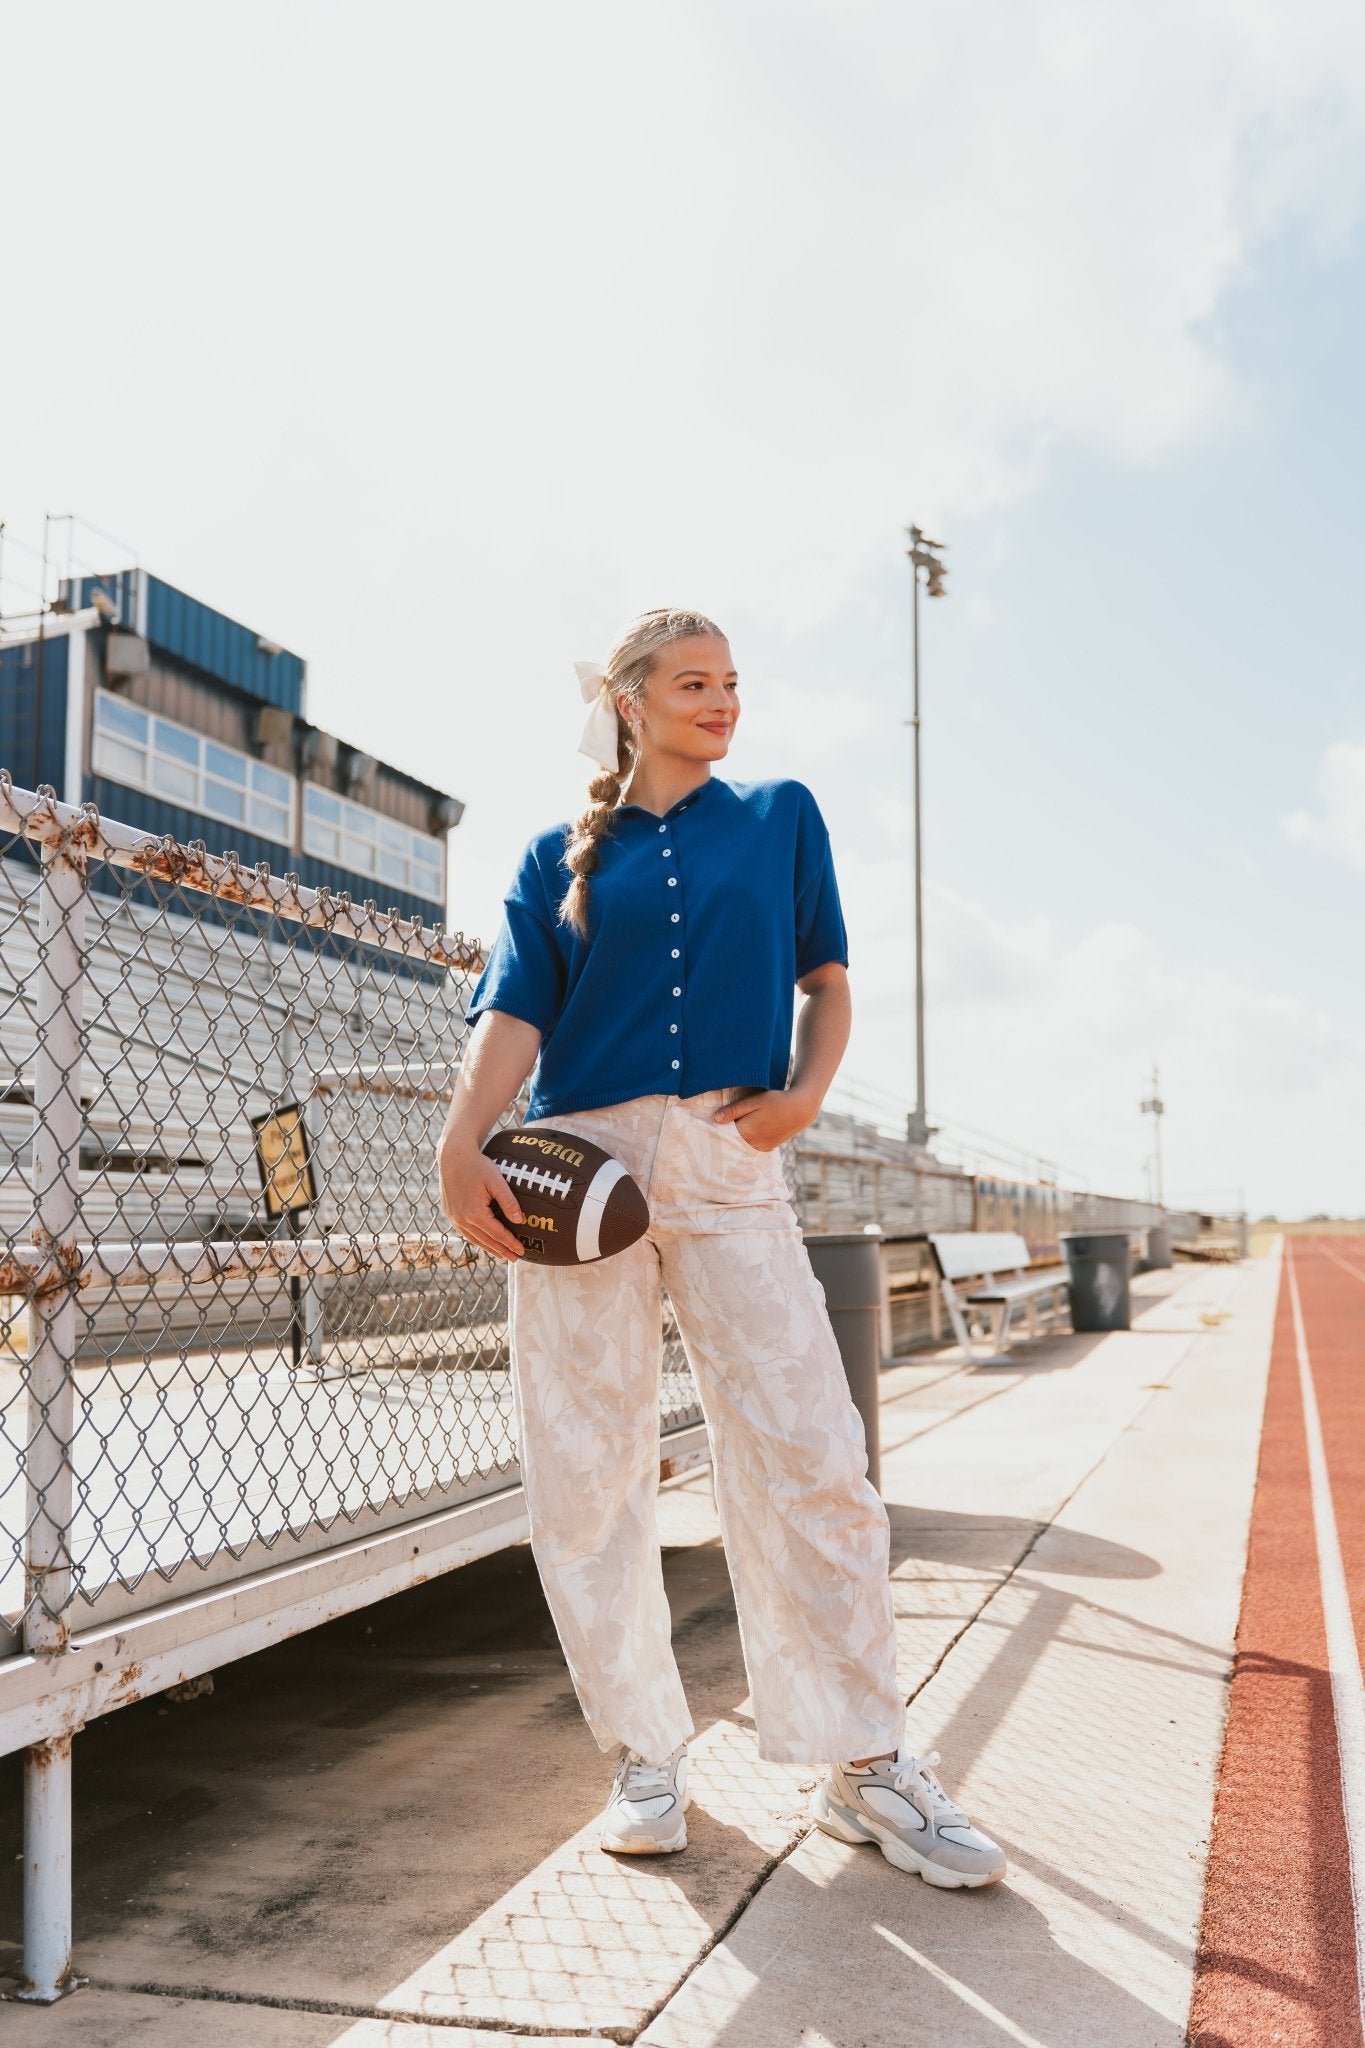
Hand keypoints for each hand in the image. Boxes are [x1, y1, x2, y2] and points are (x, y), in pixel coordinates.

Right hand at [437, 1133, 527, 1261]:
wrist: (453, 1155)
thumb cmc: (478, 1166)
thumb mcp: (497, 1181)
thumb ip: (509, 1202)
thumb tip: (519, 1220)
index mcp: (475, 1213)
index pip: (497, 1234)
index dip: (510, 1243)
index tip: (522, 1251)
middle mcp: (462, 1219)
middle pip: (485, 1240)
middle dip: (501, 1251)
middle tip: (514, 1258)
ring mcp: (453, 1217)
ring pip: (473, 1238)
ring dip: (488, 1247)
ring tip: (501, 1254)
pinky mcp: (449, 1212)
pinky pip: (464, 1231)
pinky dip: (476, 1239)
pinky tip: (483, 1240)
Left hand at [710, 1085, 819, 1152]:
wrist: (801, 1109)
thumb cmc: (776, 1101)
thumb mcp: (753, 1101)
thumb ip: (734, 1111)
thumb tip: (715, 1119)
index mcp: (747, 1133)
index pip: (725, 1135)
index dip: (718, 1129)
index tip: (710, 1124)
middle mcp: (754, 1144)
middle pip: (733, 1142)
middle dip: (727, 1135)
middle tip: (721, 1125)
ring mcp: (762, 1148)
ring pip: (743, 1145)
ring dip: (738, 1138)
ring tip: (737, 1127)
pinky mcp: (769, 1148)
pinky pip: (752, 1146)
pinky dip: (748, 1141)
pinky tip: (749, 1131)